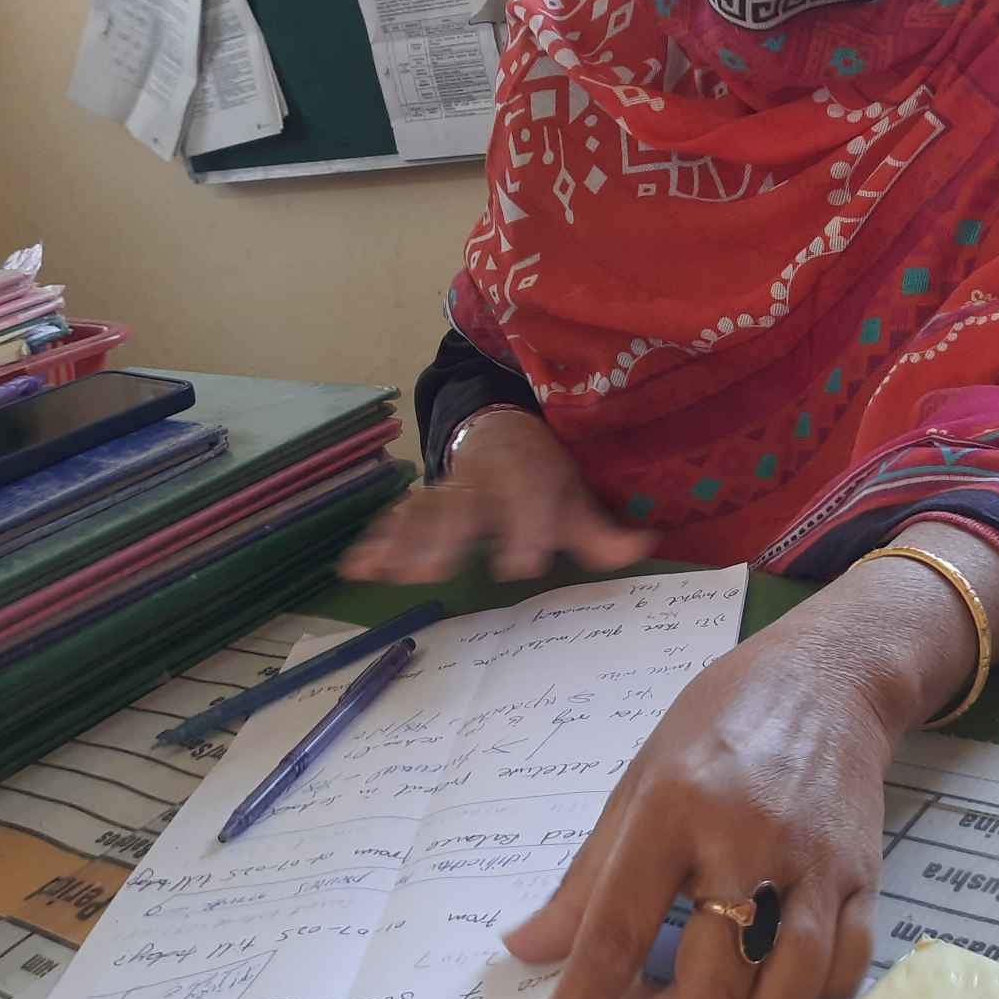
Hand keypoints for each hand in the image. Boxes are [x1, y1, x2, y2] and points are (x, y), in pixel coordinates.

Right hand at [337, 411, 655, 584]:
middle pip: (466, 509)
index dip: (525, 533)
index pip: (529, 505)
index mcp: (528, 481)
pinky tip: (354, 566)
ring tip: (382, 570)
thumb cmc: (542, 472)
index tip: (520, 566)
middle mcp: (485, 484)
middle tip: (434, 570)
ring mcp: (450, 490)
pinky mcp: (425, 498)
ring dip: (401, 542)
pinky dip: (375, 539)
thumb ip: (602, 531)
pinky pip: (397, 517)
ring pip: (423, 513)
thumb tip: (644, 547)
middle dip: (448, 537)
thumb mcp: (574, 495)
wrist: (501, 427)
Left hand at [501, 607, 904, 998]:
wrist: (830, 675)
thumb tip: (529, 948)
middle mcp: (747, 839)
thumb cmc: (724, 718)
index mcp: (674, 807)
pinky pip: (841, 976)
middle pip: (712, 986)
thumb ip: (586, 875)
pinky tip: (766, 998)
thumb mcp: (639, 778)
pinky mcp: (863, 877)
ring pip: (785, 997)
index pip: (616, 933)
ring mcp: (814, 863)